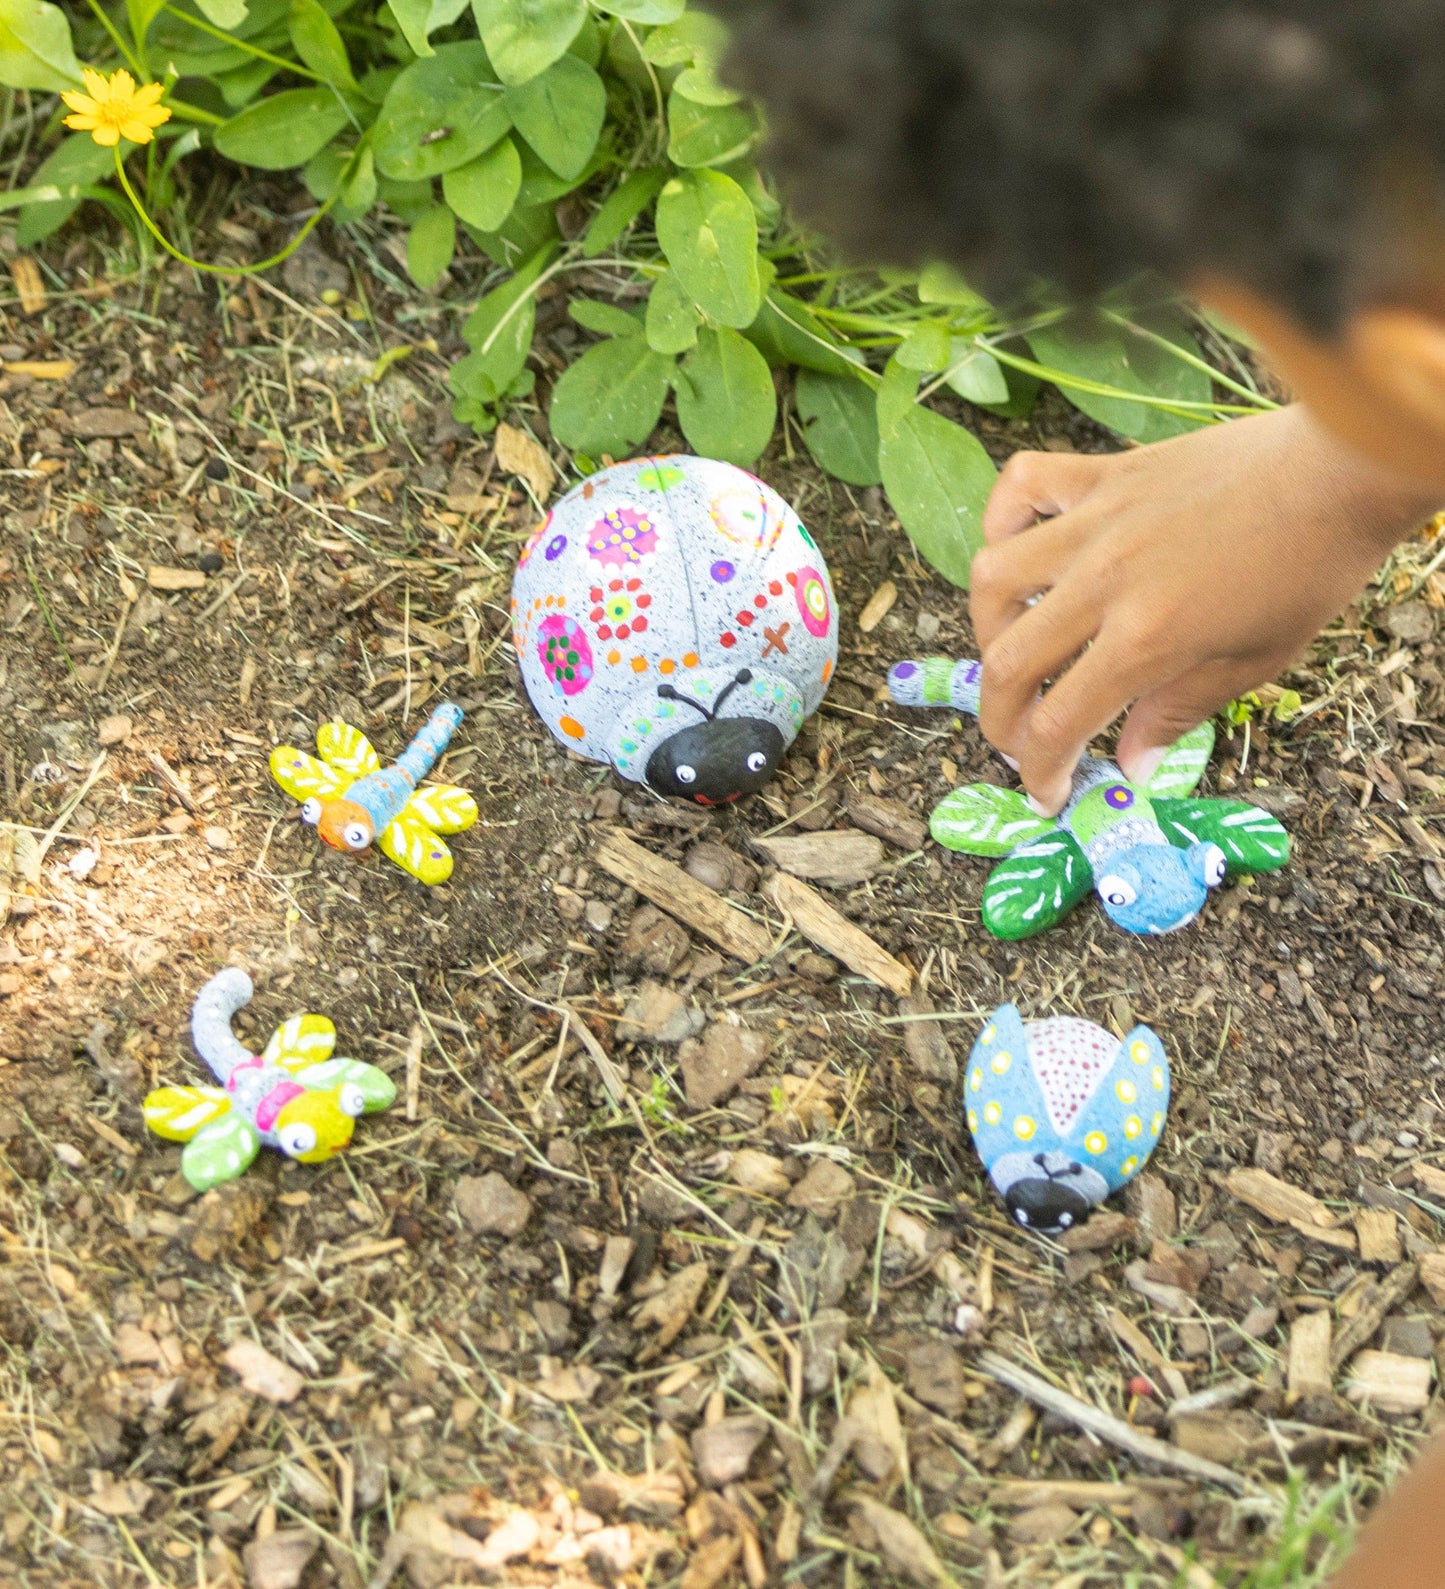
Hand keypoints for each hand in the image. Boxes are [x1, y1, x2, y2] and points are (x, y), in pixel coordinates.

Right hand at [969, 405, 1435, 813]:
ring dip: (989, 626)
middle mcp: (1103, 582)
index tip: (1046, 792)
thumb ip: (1177, 714)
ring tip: (1014, 644)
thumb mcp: (1254, 663)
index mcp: (1145, 639)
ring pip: (994, 576)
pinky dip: (1003, 515)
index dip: (1040, 770)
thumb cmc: (1308, 571)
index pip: (1058, 722)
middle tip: (1018, 739)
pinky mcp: (1103, 474)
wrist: (1339, 471)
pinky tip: (1019, 544)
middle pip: (1008, 662)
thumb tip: (1129, 765)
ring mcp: (1096, 522)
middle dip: (1000, 719)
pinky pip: (1023, 484)